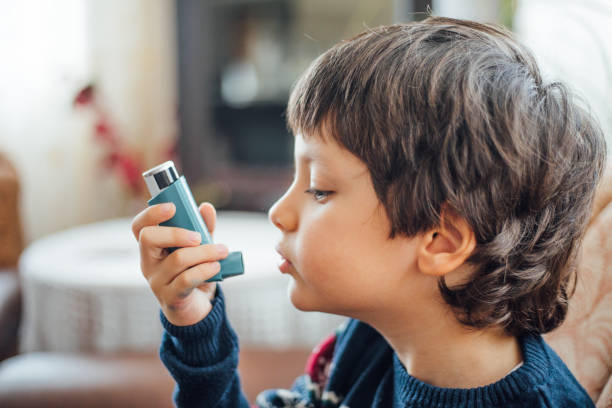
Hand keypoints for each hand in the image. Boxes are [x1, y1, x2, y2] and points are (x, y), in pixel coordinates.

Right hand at [131, 202, 227, 325]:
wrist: (196, 306)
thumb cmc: (194, 271)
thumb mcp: (200, 247)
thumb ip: (203, 227)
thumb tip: (206, 207)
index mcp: (151, 247)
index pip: (139, 226)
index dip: (151, 214)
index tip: (172, 207)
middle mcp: (148, 262)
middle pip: (149, 238)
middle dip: (176, 233)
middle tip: (199, 237)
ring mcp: (156, 281)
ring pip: (177, 259)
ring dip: (204, 252)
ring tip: (222, 251)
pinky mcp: (170, 297)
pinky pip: (187, 279)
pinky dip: (205, 269)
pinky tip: (216, 266)